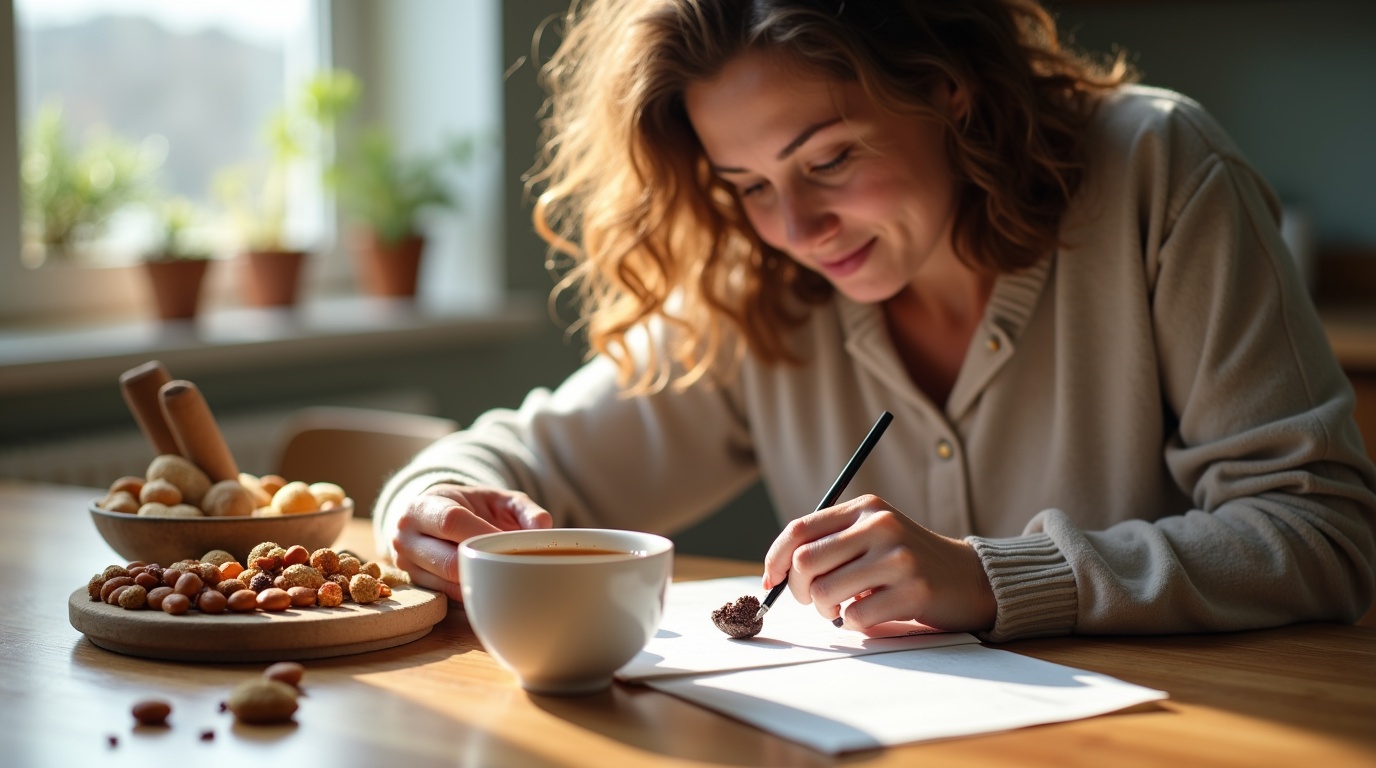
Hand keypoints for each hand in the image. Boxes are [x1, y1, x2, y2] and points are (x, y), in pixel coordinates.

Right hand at [383, 484, 552, 600]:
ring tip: (503, 573)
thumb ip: (524, 509)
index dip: (482, 535)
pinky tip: (488, 583)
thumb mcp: (496, 499)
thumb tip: (543, 528)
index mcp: (424, 506)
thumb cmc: (470, 507)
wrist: (435, 517)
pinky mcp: (415, 585)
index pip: (451, 522)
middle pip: (448, 561)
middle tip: (511, 564)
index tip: (509, 543)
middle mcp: (405, 536)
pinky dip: (471, 592)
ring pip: (447, 585)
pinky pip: (447, 596)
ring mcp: (406, 564)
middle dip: (484, 566)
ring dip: (479, 582)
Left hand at [761, 494, 995, 633]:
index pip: (800, 529)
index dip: (776, 558)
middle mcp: (881, 526)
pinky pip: (856, 617)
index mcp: (865, 508)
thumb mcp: (872, 535)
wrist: (968, 578)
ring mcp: (898, 557)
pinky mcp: (913, 591)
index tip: (771, 580)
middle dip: (799, 589)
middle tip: (813, 600)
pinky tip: (870, 615)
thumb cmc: (907, 561)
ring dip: (827, 610)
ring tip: (844, 608)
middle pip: (806, 562)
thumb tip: (777, 571)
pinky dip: (853, 625)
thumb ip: (831, 543)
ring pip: (826, 592)